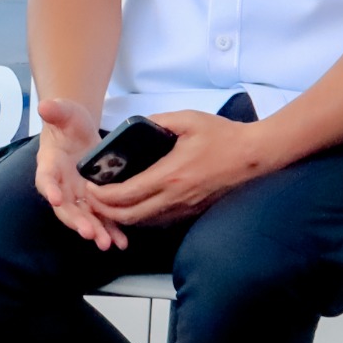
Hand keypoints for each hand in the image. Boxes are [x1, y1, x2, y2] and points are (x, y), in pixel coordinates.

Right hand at [31, 97, 127, 250]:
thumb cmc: (68, 122)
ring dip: (94, 231)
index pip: (46, 178)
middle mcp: (61, 186)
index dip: (49, 188)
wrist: (78, 133)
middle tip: (89, 232)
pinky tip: (121, 242)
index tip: (54, 198)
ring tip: (106, 244)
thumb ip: (56, 110)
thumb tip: (45, 105)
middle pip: (65, 207)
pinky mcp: (93, 201)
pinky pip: (100, 218)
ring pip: (83, 217)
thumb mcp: (65, 112)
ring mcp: (77, 196)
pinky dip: (110, 231)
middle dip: (77, 221)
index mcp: (50, 165)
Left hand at [85, 110, 274, 227]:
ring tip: (108, 204)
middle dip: (104, 212)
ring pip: (144, 223)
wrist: (253, 156)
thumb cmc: (222, 136)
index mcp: (169, 175)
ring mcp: (184, 209)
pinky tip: (135, 206)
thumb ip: (158, 121)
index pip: (126, 195)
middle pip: (129, 217)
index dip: (102, 196)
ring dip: (122, 217)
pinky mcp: (192, 212)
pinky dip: (141, 218)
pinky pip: (159, 222)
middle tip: (92, 199)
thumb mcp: (187, 119)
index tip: (90, 187)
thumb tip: (137, 124)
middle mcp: (174, 198)